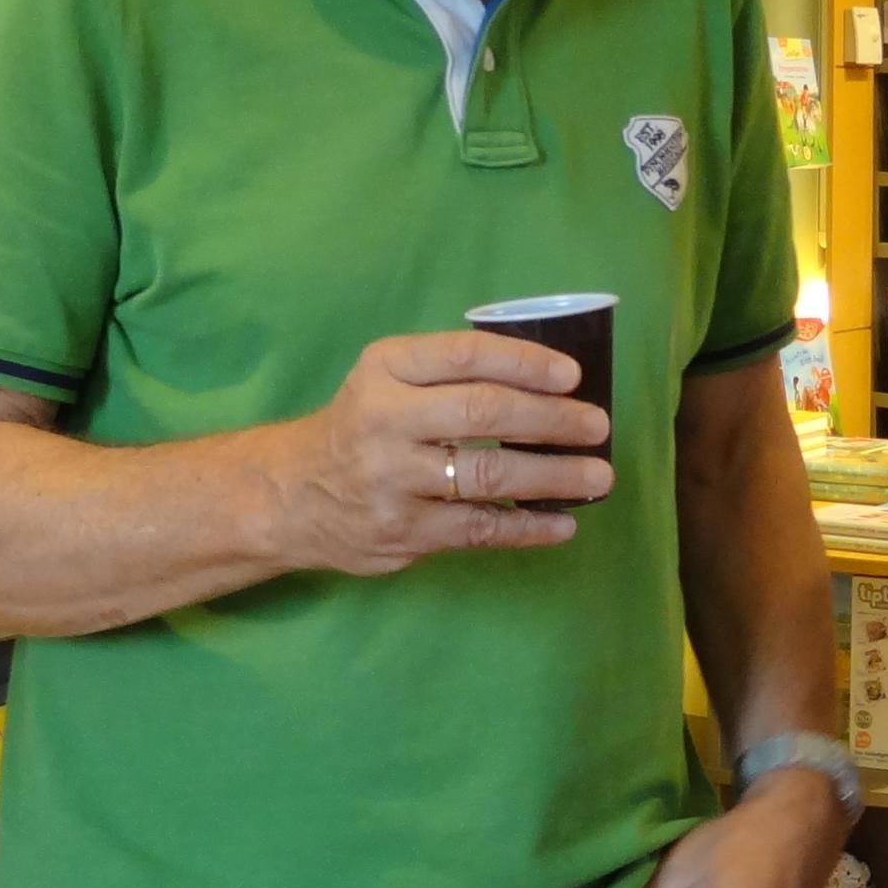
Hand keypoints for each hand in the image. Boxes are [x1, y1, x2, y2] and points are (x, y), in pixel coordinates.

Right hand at [267, 331, 610, 574]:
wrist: (289, 495)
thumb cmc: (361, 427)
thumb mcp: (386, 381)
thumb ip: (448, 374)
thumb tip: (548, 383)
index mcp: (384, 370)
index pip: (465, 355)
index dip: (525, 362)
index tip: (572, 376)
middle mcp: (384, 420)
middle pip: (483, 413)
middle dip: (551, 419)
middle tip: (597, 426)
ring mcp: (392, 481)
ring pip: (488, 477)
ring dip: (554, 477)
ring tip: (597, 477)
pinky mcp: (402, 532)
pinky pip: (479, 529)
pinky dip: (528, 527)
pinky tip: (563, 522)